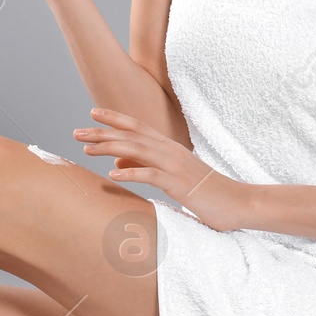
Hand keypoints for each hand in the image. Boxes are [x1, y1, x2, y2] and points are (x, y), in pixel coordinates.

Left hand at [73, 107, 247, 231]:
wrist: (238, 202)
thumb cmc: (205, 191)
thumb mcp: (171, 177)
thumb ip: (145, 167)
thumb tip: (116, 165)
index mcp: (168, 148)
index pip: (137, 127)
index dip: (115, 118)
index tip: (92, 113)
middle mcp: (170, 151)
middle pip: (131, 136)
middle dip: (103, 132)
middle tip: (77, 132)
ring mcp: (175, 166)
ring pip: (137, 151)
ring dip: (110, 148)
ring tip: (87, 148)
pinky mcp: (179, 184)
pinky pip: (151, 176)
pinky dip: (131, 174)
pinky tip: (111, 176)